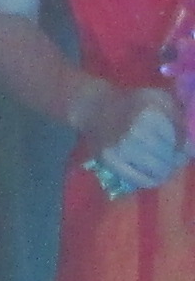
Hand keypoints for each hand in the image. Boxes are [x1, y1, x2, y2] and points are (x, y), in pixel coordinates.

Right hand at [84, 81, 186, 195]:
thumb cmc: (134, 103)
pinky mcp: (109, 160)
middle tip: (171, 157)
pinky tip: (152, 176)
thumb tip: (190, 148)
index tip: (181, 147)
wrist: (95, 107)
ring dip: (164, 171)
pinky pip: (138, 179)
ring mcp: (121, 147)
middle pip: (169, 158)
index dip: (185, 147)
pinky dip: (149, 181)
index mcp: (151, 112)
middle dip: (174, 160)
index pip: (180, 142)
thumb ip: (179, 119)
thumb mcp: (161, 100)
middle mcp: (135, 130)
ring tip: (162, 165)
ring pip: (157, 171)